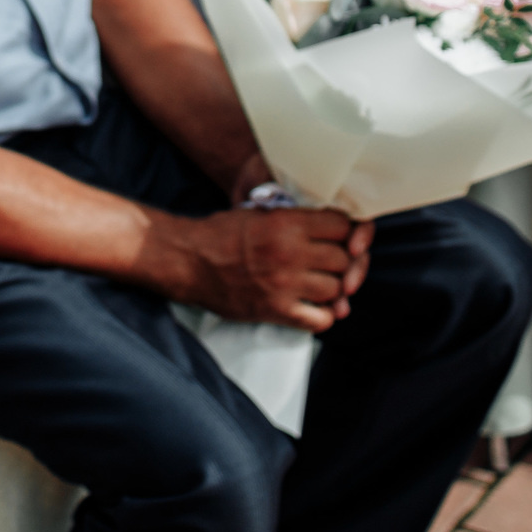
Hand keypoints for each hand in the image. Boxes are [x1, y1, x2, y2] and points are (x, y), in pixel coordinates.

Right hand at [178, 206, 373, 331]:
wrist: (187, 261)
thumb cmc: (219, 234)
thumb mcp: (259, 212)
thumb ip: (294, 218)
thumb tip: (328, 224)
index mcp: (286, 223)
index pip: (342, 226)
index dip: (344, 232)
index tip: (337, 237)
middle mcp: (290, 252)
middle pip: (344, 260)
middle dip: (340, 262)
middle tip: (327, 264)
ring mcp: (285, 283)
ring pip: (336, 290)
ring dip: (332, 289)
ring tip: (318, 285)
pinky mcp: (276, 310)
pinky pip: (320, 320)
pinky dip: (322, 316)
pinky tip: (313, 308)